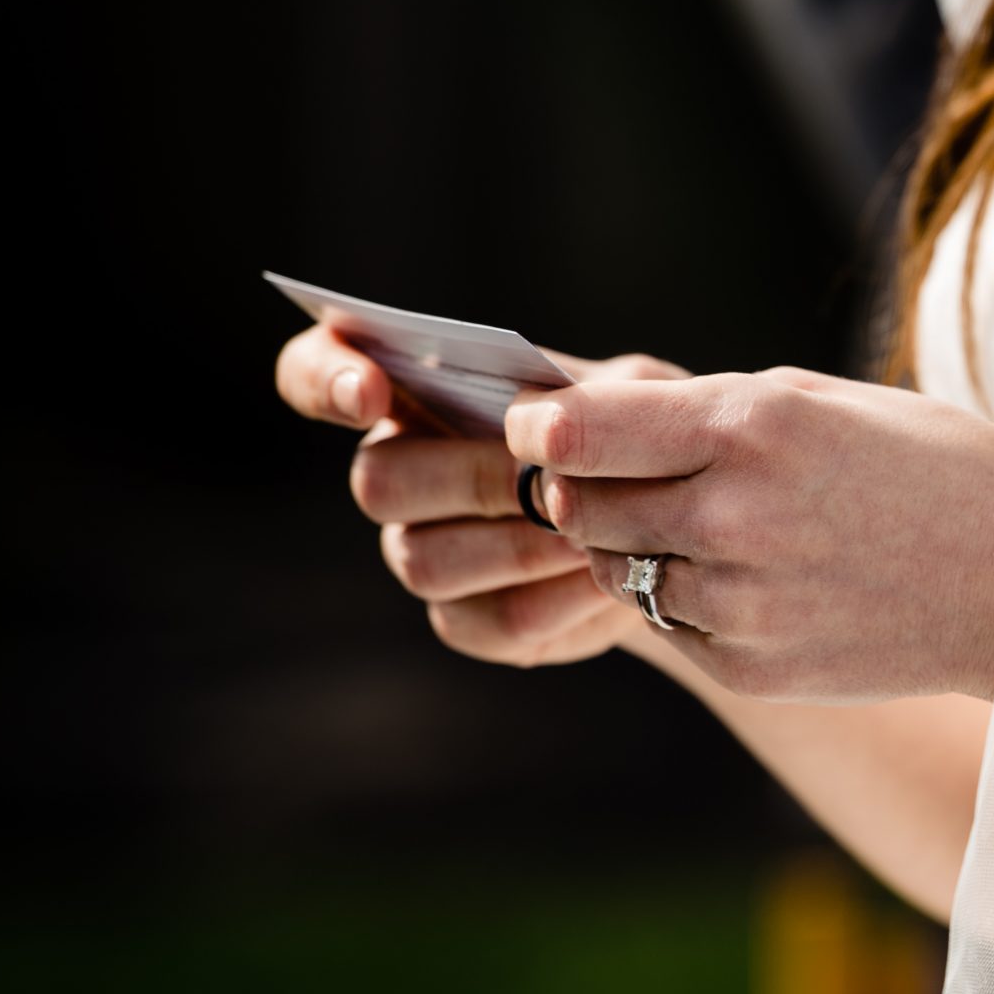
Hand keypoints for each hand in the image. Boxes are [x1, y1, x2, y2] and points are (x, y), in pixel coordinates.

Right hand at [274, 323, 685, 666]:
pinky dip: (555, 603)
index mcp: (414, 395)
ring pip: (426, 561)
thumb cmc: (639, 434)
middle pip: (377, 481)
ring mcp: (422, 551)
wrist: (678, 521)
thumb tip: (536, 420)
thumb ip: (587, 391)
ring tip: (601, 536)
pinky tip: (605, 583)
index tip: (368, 390)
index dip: (324, 379)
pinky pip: (486, 621)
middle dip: (473, 479)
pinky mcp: (467, 619)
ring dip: (521, 548)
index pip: (314, 373)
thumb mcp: (633, 389)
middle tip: (557, 481)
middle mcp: (397, 473)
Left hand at [507, 368, 993, 703]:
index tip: (545, 430)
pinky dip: (690, 601)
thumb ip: (708, 410)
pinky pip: (672, 626)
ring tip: (712, 529)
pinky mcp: (751, 668)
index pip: (576, 434)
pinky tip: (760, 581)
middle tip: (625, 478)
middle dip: (586, 489)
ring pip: (616, 572)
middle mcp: (736, 515)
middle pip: (579, 507)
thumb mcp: (826, 401)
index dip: (544, 430)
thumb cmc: (934, 469)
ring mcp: (742, 601)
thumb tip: (589, 424)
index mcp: (755, 427)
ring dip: (638, 547)